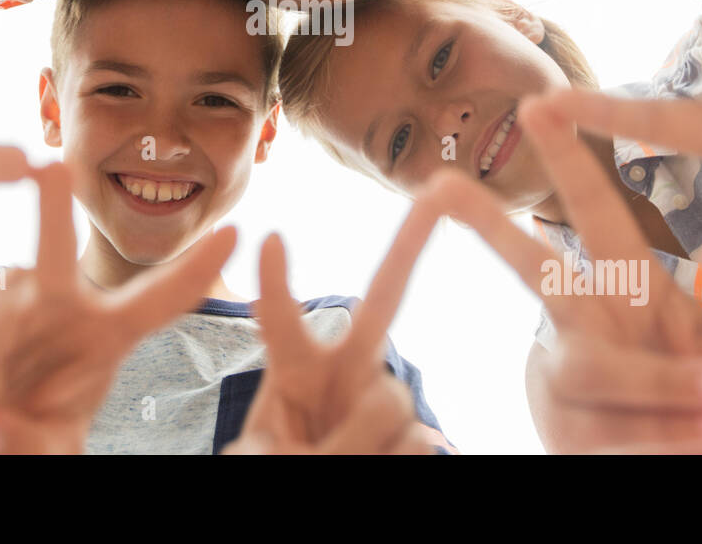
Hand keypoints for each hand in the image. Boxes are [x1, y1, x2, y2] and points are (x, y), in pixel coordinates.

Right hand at [0, 163, 237, 453]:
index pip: (158, 301)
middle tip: (47, 167)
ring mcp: (11, 292)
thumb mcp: (44, 449)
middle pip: (52, 256)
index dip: (193, 270)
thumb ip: (22, 442)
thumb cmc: (29, 429)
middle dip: (48, 210)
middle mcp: (62, 300)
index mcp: (108, 335)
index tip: (237, 231)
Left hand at [225, 200, 442, 454]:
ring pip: (390, 402)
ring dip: (358, 445)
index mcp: (295, 372)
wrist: (320, 506)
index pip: (282, 321)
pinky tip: (378, 467)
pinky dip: (393, 464)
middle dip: (410, 243)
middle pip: (384, 301)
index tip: (269, 238)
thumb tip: (393, 433)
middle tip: (437, 194)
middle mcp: (346, 373)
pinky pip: (418, 443)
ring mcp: (385, 401)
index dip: (275, 284)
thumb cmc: (278, 469)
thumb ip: (304, 443)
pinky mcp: (418, 439)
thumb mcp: (264, 459)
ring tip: (334, 464)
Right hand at [417, 146, 701, 452]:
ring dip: (657, 384)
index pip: (597, 213)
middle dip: (490, 228)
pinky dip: (661, 438)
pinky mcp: (564, 430)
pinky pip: (607, 433)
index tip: (538, 102)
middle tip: (441, 187)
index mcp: (629, 283)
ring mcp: (567, 376)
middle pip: (535, 273)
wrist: (676, 464)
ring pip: (589, 368)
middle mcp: (586, 320)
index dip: (571, 159)